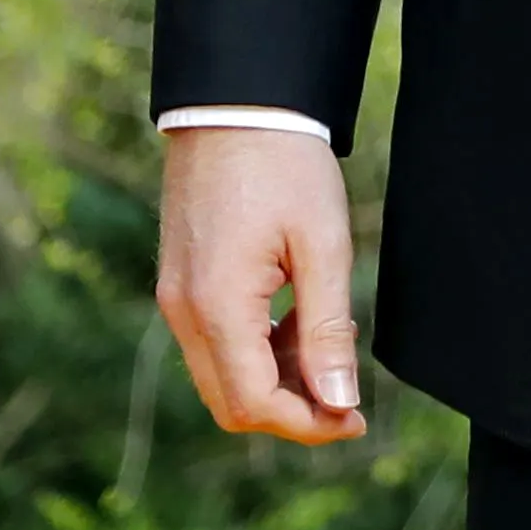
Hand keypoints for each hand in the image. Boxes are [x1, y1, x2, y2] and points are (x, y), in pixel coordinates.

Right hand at [154, 126, 366, 444]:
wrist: (235, 105)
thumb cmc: (286, 165)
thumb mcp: (322, 245)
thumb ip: (327, 330)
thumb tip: (338, 401)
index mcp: (216, 306)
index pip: (253, 404)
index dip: (307, 424)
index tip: (355, 419)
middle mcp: (182, 313)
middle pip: (232, 403)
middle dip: (291, 412)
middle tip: (348, 400)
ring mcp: (175, 299)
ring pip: (222, 377)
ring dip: (277, 382)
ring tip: (330, 348)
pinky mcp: (181, 285)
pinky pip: (216, 345)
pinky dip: (258, 352)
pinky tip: (299, 323)